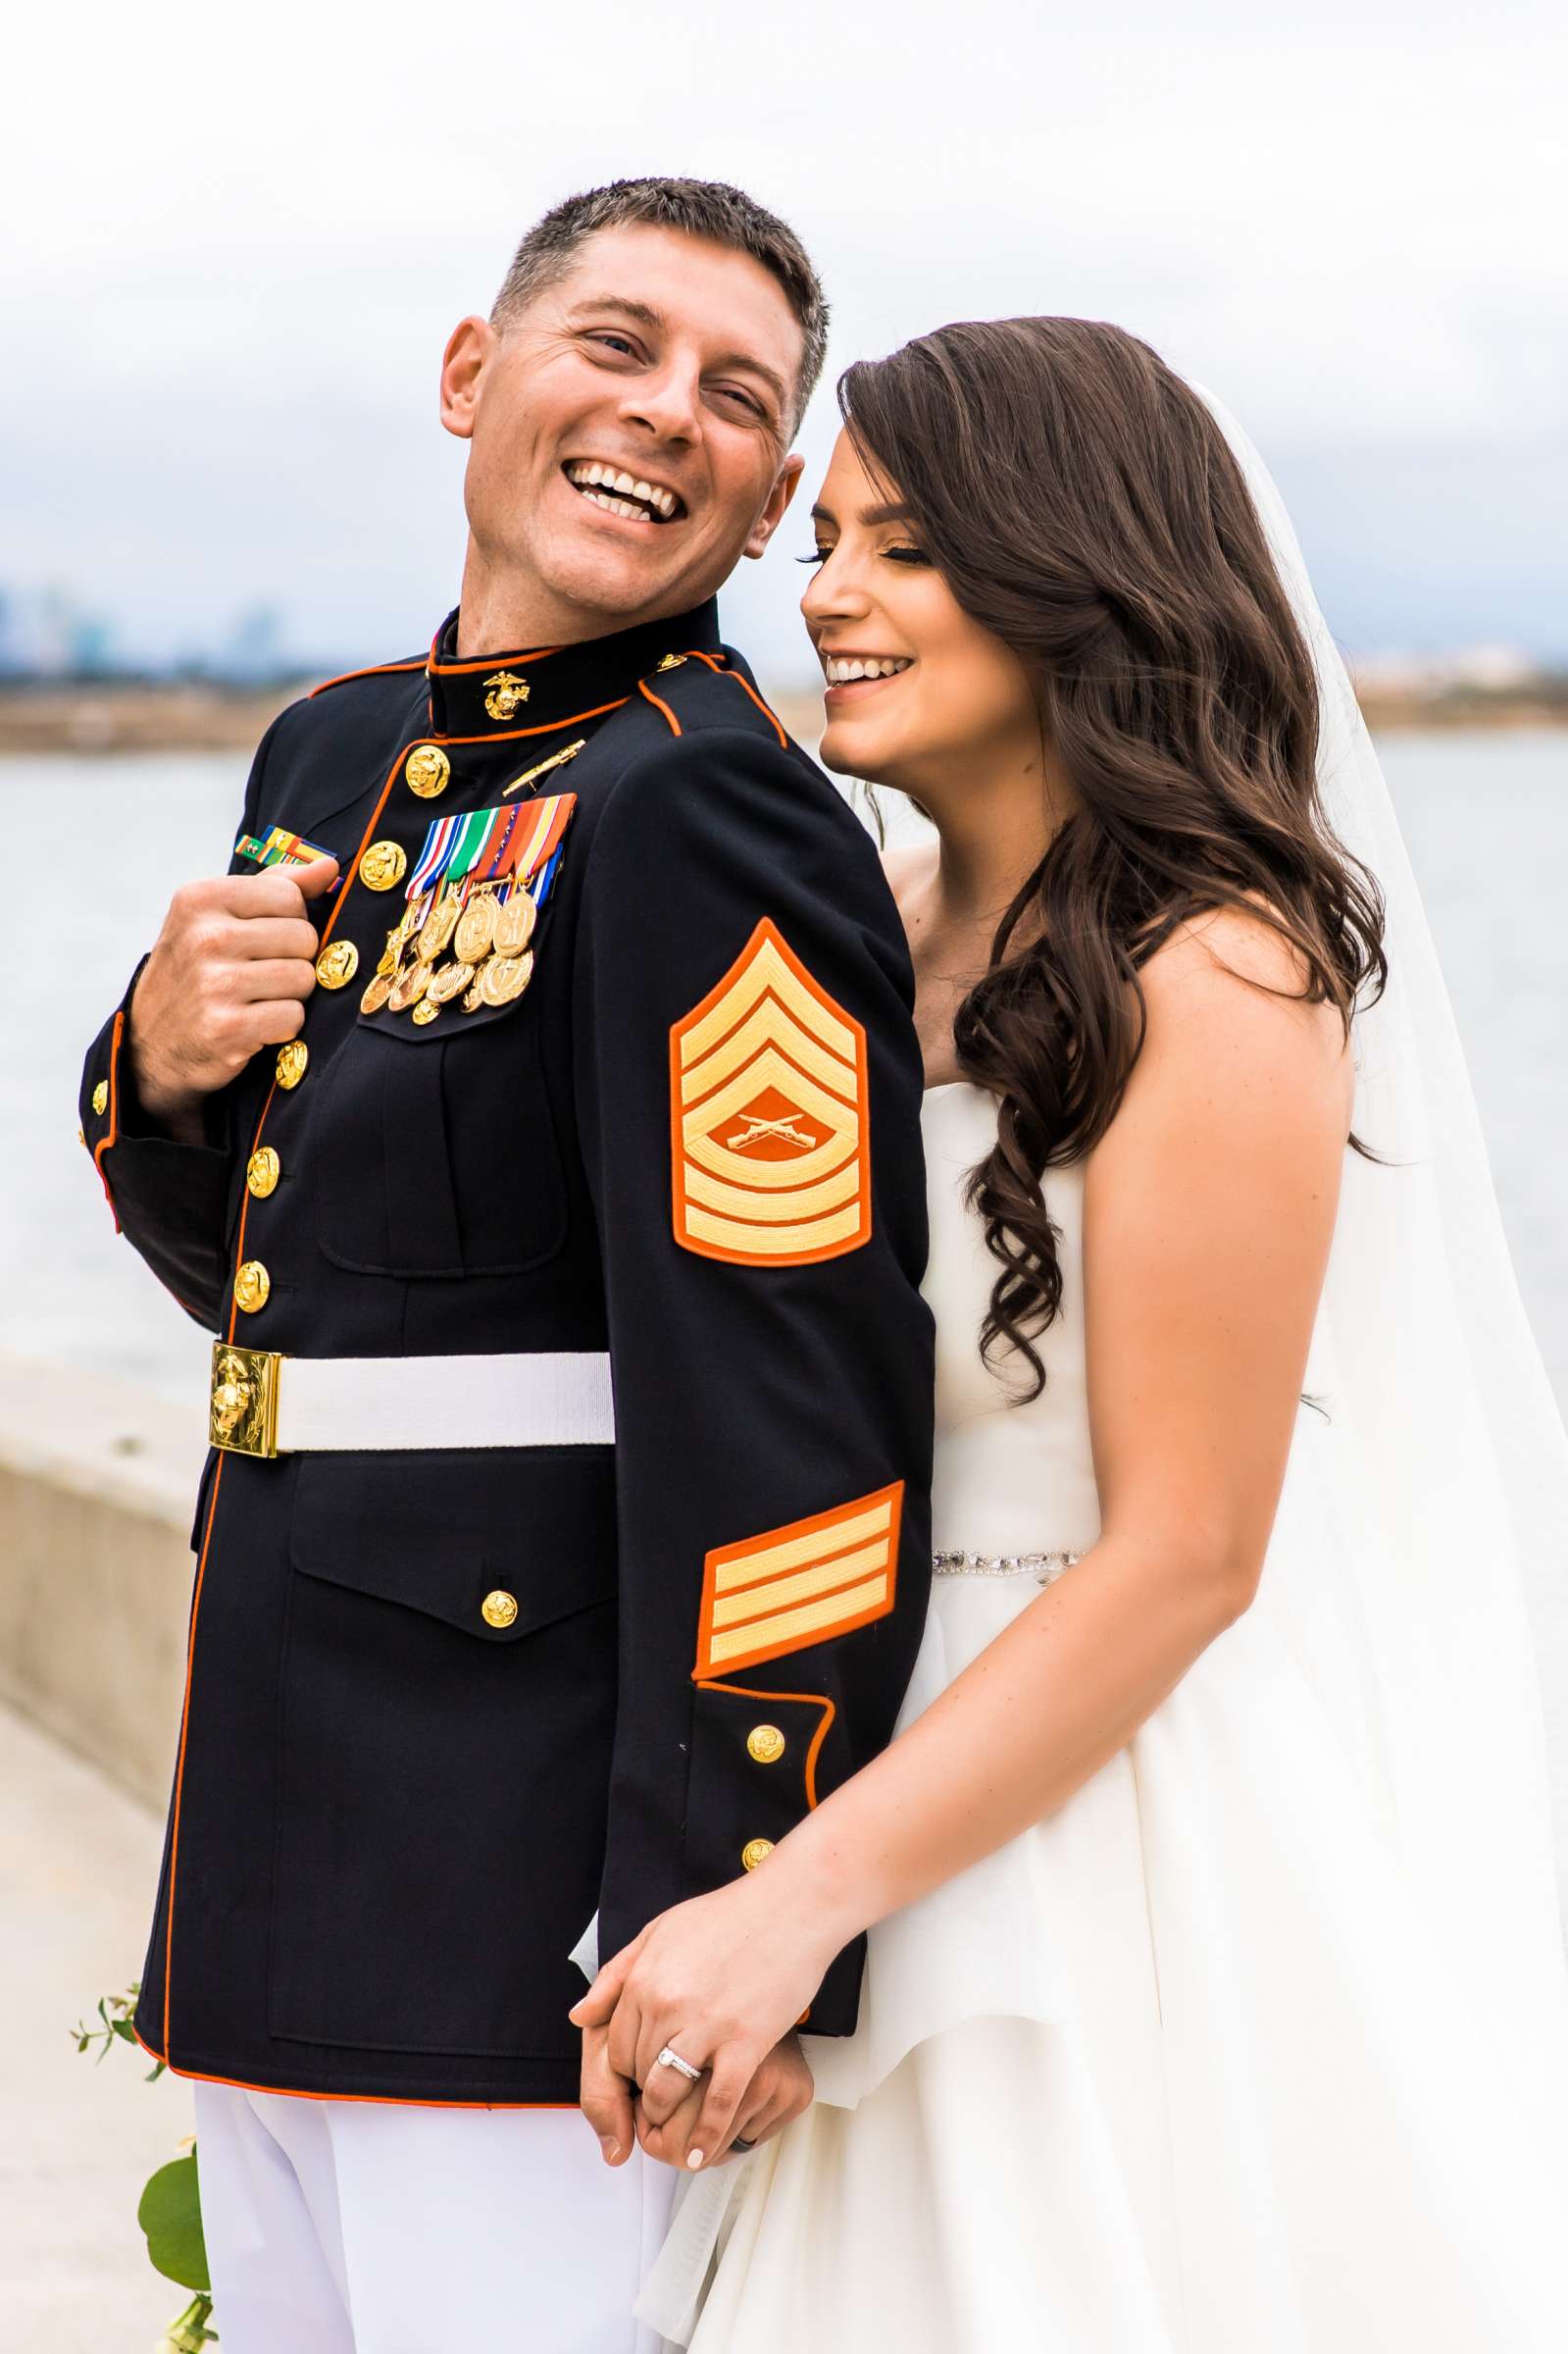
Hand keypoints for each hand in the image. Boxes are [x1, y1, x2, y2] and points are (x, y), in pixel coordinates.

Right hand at [129, 855, 338, 1128]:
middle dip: (292, 959)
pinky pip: (293, 1016)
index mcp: (200, 899)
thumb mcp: (218, 915)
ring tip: (256, 998)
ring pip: (304, 978)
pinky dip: (282, 1025)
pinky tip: (254, 1023)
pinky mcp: (227, 1027)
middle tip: (259, 974)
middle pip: (303, 937)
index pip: (289, 896)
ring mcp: (215, 983)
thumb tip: (329, 866)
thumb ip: (275, 886)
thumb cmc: (194, 970)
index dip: (289, 920)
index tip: (262, 939)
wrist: (153, 1040)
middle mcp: (205, 937)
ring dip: (289, 994)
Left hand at [570, 1871, 838, 2169]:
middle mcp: (668, 2005)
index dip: (622, 2068)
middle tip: (653, 2105)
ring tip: (670, 2124)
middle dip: (642, 2092)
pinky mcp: (746, 2044)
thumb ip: (617, 1974)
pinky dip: (706, 2135)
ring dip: (665, 2115)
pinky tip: (699, 2154)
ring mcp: (708, 2027)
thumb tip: (580, 2015)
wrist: (793, 1907)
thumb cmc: (731, 1916)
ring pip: (668, 2091)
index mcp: (645, 1978)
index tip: (634, 2079)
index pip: (614, 2044)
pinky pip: (718, 2103)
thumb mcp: (661, 1931)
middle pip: (638, 2070)